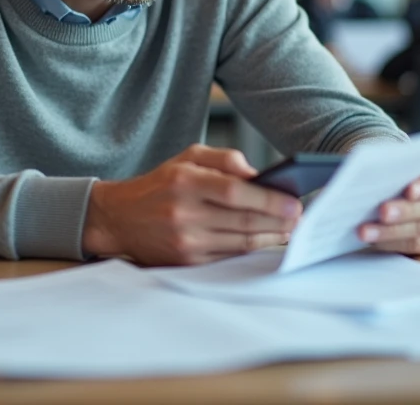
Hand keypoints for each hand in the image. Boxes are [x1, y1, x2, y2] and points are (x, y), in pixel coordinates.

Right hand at [82, 145, 301, 265]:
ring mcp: (185, 242)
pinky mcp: (186, 262)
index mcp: (185, 182)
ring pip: (240, 242)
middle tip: (300, 217)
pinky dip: (251, 248)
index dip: (270, 200)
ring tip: (289, 229)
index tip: (295, 202)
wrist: (119, 218)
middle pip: (244, 221)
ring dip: (271, 237)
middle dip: (279, 221)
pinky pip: (228, 256)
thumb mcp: (187, 158)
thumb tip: (258, 175)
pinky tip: (265, 240)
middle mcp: (184, 214)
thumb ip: (224, 159)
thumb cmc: (159, 184)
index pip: (236, 193)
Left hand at [358, 156, 419, 255]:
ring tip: (368, 230)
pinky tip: (376, 240)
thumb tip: (375, 169)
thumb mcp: (401, 159)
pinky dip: (394, 243)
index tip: (409, 191)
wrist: (398, 185)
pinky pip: (418, 245)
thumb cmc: (400, 169)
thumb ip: (397, 161)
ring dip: (392, 230)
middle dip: (405, 210)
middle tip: (382, 212)